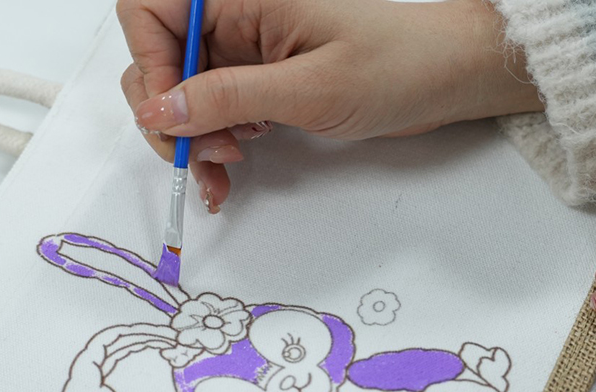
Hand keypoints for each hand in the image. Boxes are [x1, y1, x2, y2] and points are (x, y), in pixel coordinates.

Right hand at [118, 0, 541, 211]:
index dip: (149, 64)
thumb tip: (157, 110)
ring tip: (227, 172)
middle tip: (208, 156)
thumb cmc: (395, 66)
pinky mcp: (259, 81)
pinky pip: (214, 112)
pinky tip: (232, 172)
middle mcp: (235, 15)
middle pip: (159, 58)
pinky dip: (214, 145)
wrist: (445, 79)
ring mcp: (245, 50)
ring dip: (193, 139)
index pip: (151, 11)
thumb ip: (228, 97)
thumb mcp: (308, 88)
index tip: (171, 116)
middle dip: (171, 113)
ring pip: (183, 93)